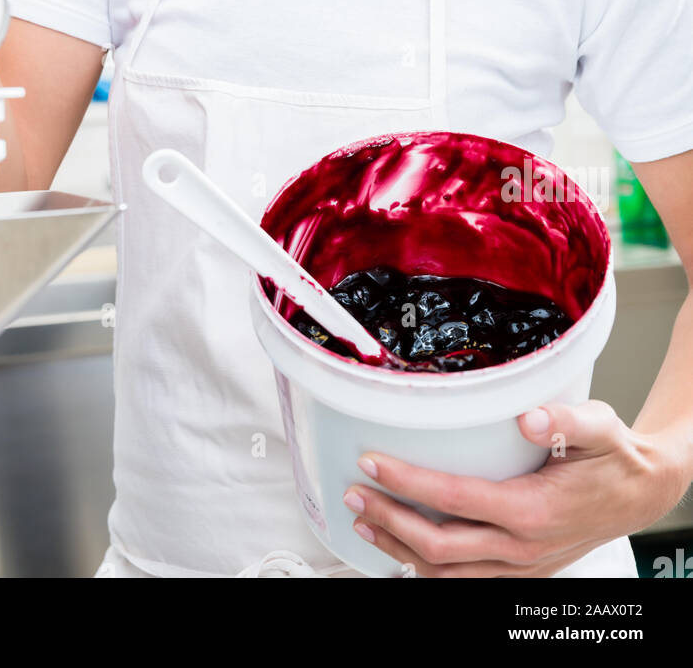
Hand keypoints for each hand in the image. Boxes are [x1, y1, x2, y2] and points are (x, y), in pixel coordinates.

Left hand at [343, 400, 685, 576]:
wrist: (642, 493)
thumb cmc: (614, 457)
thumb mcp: (600, 427)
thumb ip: (565, 420)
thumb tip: (528, 417)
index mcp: (533, 509)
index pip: (456, 499)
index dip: (409, 482)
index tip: (374, 462)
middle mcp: (523, 546)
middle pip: (440, 546)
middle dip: (390, 519)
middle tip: (354, 492)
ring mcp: (521, 564)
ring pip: (448, 574)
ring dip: (400, 550)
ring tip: (365, 522)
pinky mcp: (521, 570)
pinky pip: (467, 581)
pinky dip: (429, 571)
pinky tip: (404, 551)